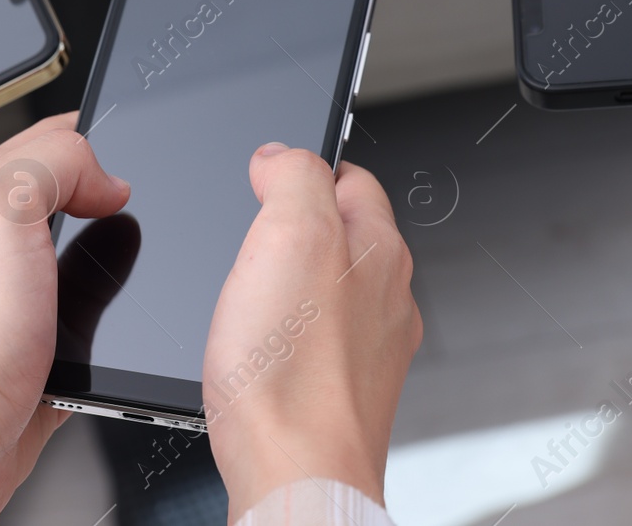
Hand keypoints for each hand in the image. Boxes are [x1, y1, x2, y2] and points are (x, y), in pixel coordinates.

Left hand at [0, 114, 129, 523]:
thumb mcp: (3, 203)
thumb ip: (57, 161)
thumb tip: (110, 179)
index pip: (53, 137)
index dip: (97, 137)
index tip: (127, 154)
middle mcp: (1, 238)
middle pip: (77, 190)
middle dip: (113, 191)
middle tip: (131, 205)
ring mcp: (25, 290)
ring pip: (92, 248)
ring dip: (120, 252)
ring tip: (133, 253)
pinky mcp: (45, 341)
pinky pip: (96, 310)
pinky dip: (118, 310)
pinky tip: (124, 314)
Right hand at [204, 144, 419, 520]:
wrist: (295, 478)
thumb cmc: (292, 377)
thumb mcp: (291, 236)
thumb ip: (294, 178)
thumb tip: (282, 153)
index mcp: (381, 249)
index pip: (351, 177)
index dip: (302, 168)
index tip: (264, 176)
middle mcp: (385, 298)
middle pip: (339, 234)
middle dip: (291, 227)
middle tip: (246, 236)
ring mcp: (366, 349)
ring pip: (323, 291)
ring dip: (284, 284)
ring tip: (246, 295)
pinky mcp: (338, 392)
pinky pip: (309, 342)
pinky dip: (281, 336)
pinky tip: (254, 349)